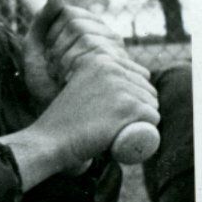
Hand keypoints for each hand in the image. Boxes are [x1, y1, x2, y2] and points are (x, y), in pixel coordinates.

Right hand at [0, 50, 158, 189]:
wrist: (49, 141)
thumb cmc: (62, 122)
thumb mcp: (78, 88)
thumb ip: (95, 81)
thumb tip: (117, 86)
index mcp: (99, 60)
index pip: (140, 75)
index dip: (134, 96)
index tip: (117, 110)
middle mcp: (112, 67)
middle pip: (148, 90)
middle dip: (139, 109)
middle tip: (113, 124)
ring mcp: (121, 86)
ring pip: (152, 106)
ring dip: (141, 121)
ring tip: (113, 129)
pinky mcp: (129, 106)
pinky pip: (153, 119)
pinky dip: (145, 131)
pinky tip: (123, 134)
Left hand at [22, 0, 127, 106]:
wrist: (55, 114)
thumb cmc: (46, 84)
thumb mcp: (36, 51)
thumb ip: (42, 21)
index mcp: (91, 29)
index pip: (69, 14)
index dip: (52, 33)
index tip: (48, 54)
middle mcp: (109, 38)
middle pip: (77, 25)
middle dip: (57, 49)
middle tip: (56, 70)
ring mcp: (118, 53)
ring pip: (86, 39)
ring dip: (65, 61)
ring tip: (64, 78)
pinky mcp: (123, 69)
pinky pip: (97, 56)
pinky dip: (75, 70)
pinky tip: (72, 83)